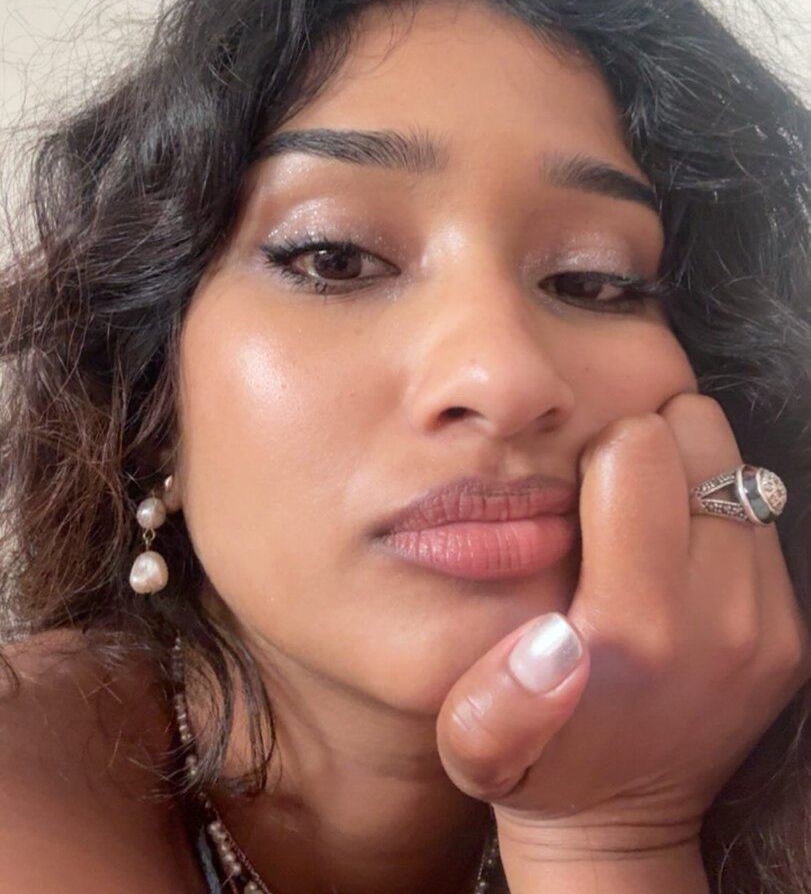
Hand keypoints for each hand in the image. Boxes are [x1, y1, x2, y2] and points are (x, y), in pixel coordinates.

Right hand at [436, 394, 810, 858]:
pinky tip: (676, 555)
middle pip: (701, 439)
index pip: (638, 448)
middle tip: (615, 493)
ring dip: (689, 480)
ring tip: (645, 522)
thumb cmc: (536, 765)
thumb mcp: (473, 741)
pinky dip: (716, 517)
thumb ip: (494, 698)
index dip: (598, 451)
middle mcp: (720, 618)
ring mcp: (766, 623)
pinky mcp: (791, 632)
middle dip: (652, 450)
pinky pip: (758, 519)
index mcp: (635, 627)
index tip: (578, 488)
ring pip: (738, 470)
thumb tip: (552, 642)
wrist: (622, 824)